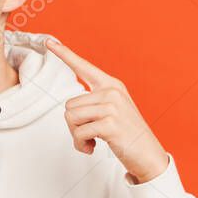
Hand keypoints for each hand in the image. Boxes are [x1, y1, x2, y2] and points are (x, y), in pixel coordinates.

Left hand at [46, 37, 168, 182]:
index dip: (64, 54)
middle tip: (88, 135)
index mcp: (111, 85)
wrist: (148, 155)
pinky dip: (81, 144)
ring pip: (70, 118)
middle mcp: (111, 91)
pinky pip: (79, 133)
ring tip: (91, 141)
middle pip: (68, 104)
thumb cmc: (127, 135)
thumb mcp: (113, 111)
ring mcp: (112, 106)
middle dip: (73, 125)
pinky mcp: (110, 123)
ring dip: (76, 135)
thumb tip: (69, 109)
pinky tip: (92, 148)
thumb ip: (94, 103)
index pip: (83, 67)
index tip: (49, 41)